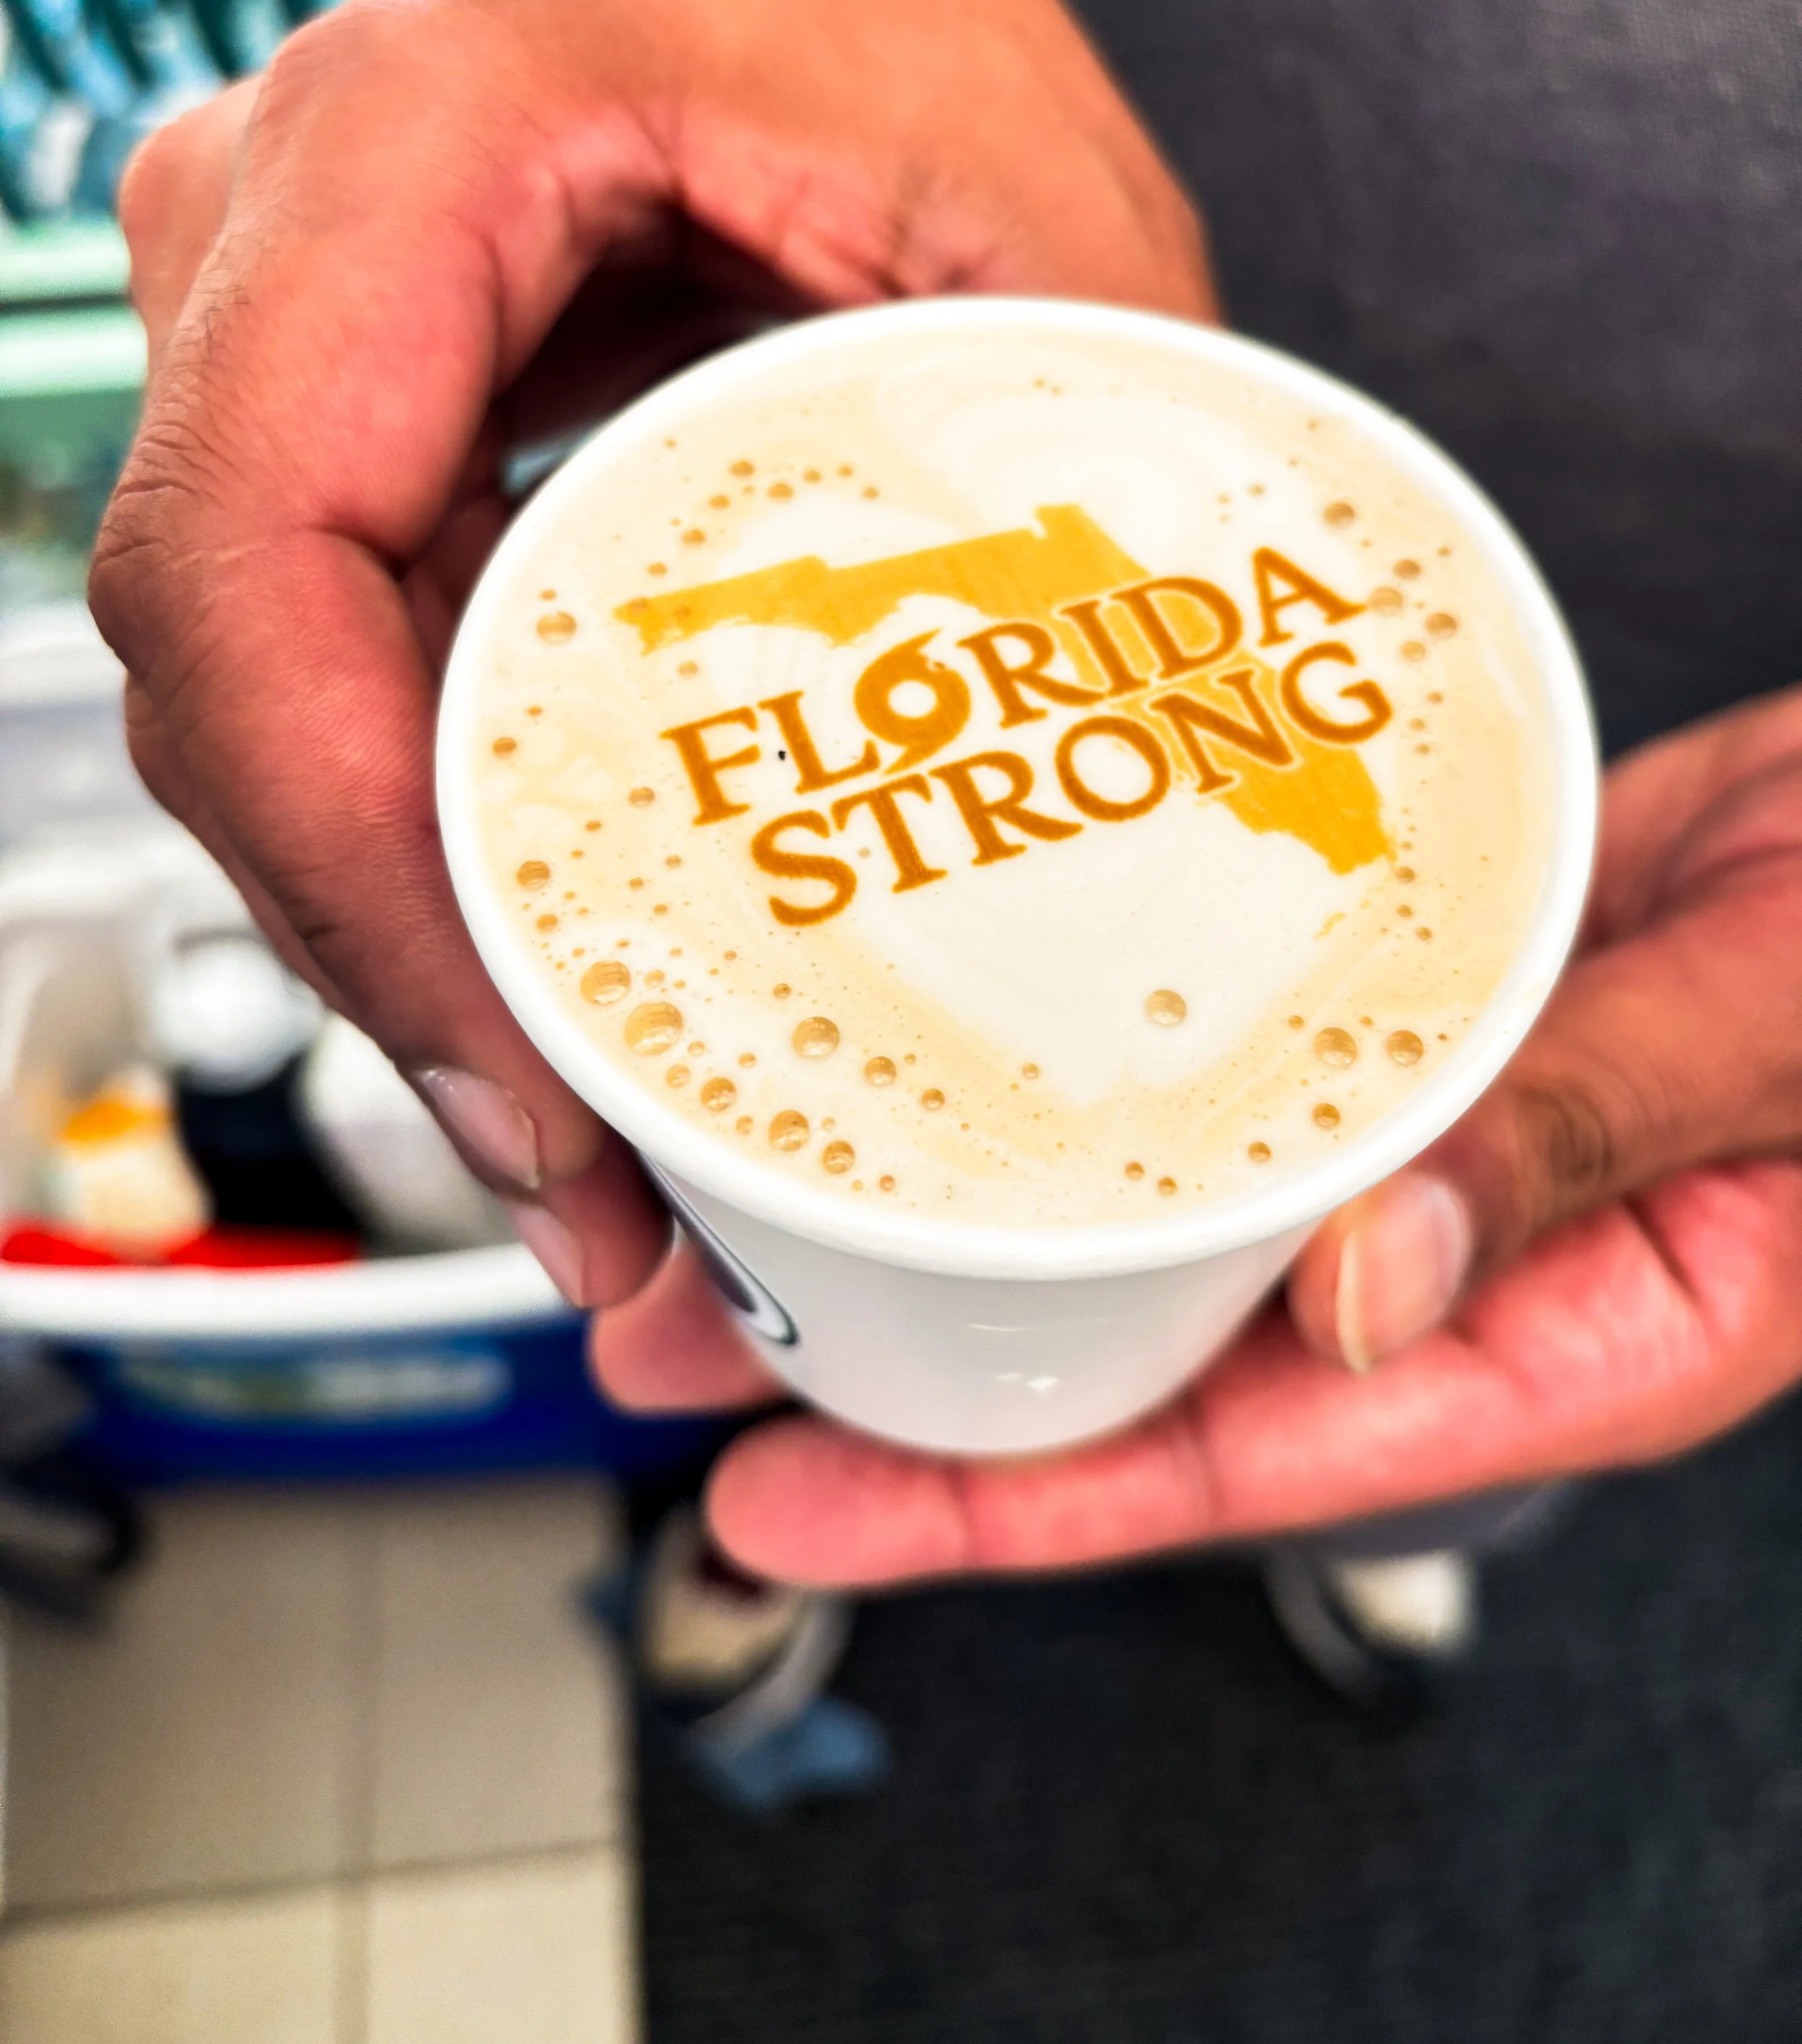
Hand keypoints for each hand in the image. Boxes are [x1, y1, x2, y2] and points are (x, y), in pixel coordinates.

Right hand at [91, 0, 1212, 1303]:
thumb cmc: (881, 3)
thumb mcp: (1043, 219)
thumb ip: (1072, 491)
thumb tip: (1146, 814)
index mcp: (400, 151)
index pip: (253, 558)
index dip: (355, 859)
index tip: (525, 1072)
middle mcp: (268, 248)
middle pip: (243, 695)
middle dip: (403, 975)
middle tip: (604, 1194)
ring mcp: (271, 353)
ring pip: (272, 725)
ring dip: (414, 954)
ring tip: (604, 1156)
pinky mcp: (334, 448)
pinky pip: (337, 689)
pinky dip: (438, 860)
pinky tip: (566, 993)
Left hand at [595, 686, 1801, 1582]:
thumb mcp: (1793, 1034)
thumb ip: (1597, 1138)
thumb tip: (1361, 1293)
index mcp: (1576, 1328)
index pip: (1254, 1456)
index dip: (1018, 1494)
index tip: (810, 1498)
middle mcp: (1468, 1258)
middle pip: (1164, 1357)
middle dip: (931, 1369)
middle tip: (708, 1337)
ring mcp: (1427, 1142)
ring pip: (1170, 1217)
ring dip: (978, 1217)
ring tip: (772, 1195)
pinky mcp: (1408, 1027)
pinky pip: (1227, 1076)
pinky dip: (1098, 1073)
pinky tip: (968, 1046)